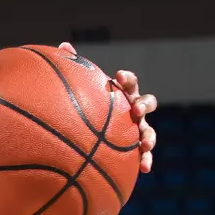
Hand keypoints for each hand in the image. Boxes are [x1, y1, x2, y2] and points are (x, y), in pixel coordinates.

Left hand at [60, 41, 157, 171]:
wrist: (89, 132)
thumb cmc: (86, 106)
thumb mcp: (80, 89)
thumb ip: (74, 67)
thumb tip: (64, 46)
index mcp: (121, 94)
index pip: (129, 82)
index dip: (127, 79)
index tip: (119, 76)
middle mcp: (133, 110)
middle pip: (147, 103)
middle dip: (144, 105)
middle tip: (135, 110)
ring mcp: (137, 130)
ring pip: (150, 131)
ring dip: (150, 136)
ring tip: (145, 144)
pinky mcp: (136, 149)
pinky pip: (145, 155)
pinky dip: (147, 160)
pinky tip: (145, 169)